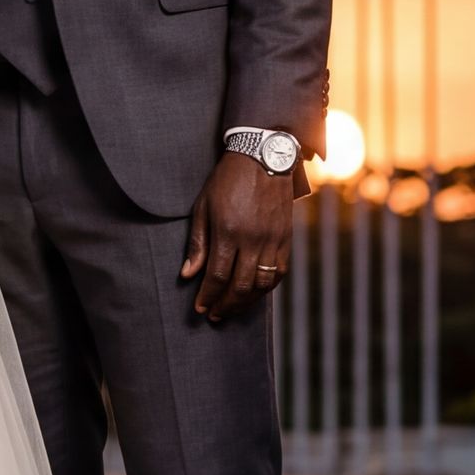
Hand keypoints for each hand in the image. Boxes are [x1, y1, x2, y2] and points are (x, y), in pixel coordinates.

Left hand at [182, 151, 293, 321]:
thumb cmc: (226, 181)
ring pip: (262, 284)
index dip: (207, 296)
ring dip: (246, 302)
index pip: (216, 275)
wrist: (262, 159)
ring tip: (232, 308)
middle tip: (214, 315)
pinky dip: (268, 288)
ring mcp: (272, 240)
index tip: (200, 308)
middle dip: (225, 305)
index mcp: (228, 232)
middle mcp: (253, 240)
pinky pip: (280, 272)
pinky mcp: (286, 238)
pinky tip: (256, 293)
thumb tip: (187, 274)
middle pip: (240, 285)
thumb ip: (197, 243)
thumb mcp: (203, 207)